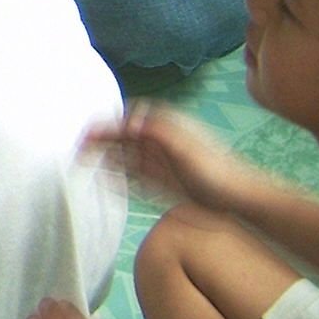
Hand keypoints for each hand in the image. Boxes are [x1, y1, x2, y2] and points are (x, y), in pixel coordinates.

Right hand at [86, 102, 247, 212]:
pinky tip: (103, 179)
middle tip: (77, 145)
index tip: (88, 129)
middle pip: (124, 135)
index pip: (130, 117)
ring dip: (104, 156)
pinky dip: (116, 175)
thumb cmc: (216, 171)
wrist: (241, 201)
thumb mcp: (186, 147)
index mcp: (167, 126)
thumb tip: (128, 121)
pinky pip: (133, 176)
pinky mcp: (163, 183)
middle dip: (100, 138)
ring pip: (125, 155)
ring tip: (81, 160)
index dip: (108, 122)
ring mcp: (161, 163)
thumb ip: (157, 131)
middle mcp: (161, 142)